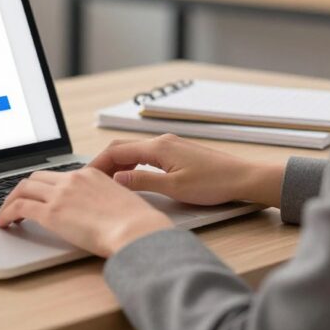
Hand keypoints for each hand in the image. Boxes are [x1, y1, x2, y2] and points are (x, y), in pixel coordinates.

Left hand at [0, 168, 173, 257]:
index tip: (39, 195)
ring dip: (10, 201)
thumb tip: (101, 213)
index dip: (44, 186)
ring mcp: (60, 194)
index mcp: (91, 174)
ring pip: (23, 189)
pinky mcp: (51, 213)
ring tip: (5, 214)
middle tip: (17, 203)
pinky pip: (19, 207)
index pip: (58, 176)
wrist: (136, 230)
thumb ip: (105, 200)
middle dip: (23, 190)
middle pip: (36, 178)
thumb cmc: (136, 224)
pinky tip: (4, 223)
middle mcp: (73, 179)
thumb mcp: (121, 201)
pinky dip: (6, 213)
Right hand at [88, 134, 284, 206]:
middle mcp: (162, 142)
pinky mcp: (178, 154)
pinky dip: (132, 165)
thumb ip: (142, 182)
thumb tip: (117, 179)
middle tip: (91, 181)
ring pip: (134, 151)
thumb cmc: (215, 183)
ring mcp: (170, 146)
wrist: (244, 178)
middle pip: (122, 148)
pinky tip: (131, 178)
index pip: (116, 151)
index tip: (85, 178)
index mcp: (158, 147)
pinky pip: (146, 155)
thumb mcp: (174, 188)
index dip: (98, 164)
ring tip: (107, 182)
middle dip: (104, 163)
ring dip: (118, 164)